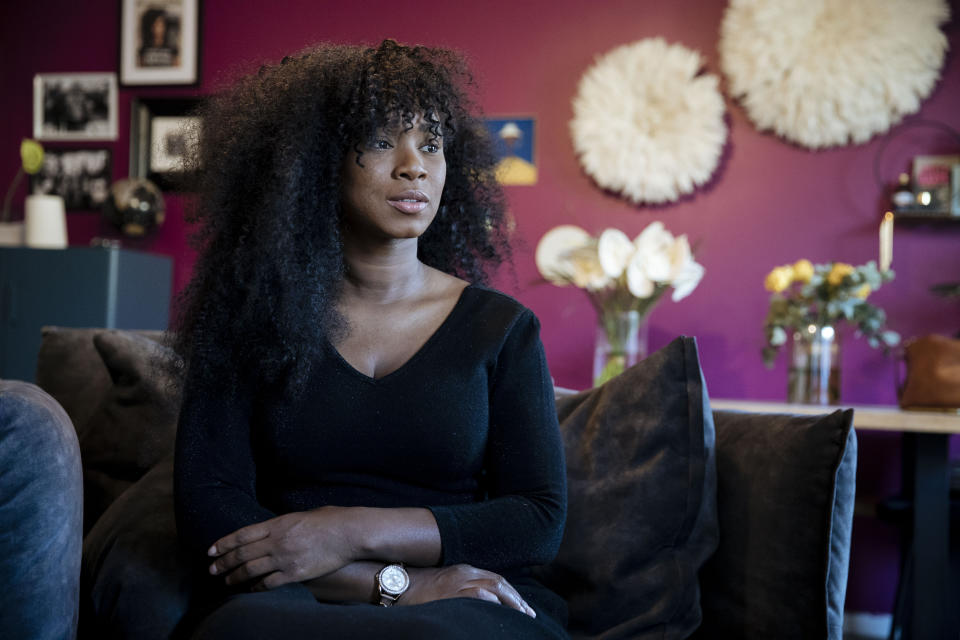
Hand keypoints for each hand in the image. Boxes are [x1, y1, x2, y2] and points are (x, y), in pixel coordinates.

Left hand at [208, 507, 356, 589]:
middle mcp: (277, 541)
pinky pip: (269, 583)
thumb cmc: (331, 520)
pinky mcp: (295, 573)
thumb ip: (285, 523)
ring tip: (227, 581)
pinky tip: (251, 589)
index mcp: (278, 523)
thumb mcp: (303, 514)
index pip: (242, 535)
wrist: (350, 533)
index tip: (211, 550)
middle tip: (212, 569)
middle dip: (223, 562)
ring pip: (251, 570)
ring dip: (235, 576)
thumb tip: (275, 529)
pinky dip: (256, 587)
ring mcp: (285, 558)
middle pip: (242, 554)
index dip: (224, 543)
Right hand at [401, 564, 535, 617]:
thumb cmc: (418, 587)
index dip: (512, 593)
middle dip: (517, 598)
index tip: (523, 607)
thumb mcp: (444, 584)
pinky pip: (477, 594)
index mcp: (465, 570)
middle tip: (529, 614)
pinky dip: (491, 601)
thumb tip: (481, 602)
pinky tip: (499, 610)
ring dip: (511, 601)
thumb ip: (461, 588)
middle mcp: (465, 573)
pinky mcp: (451, 592)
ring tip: (521, 614)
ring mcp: (458, 582)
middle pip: (499, 582)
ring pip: (494, 587)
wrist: (397, 583)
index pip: (496, 580)